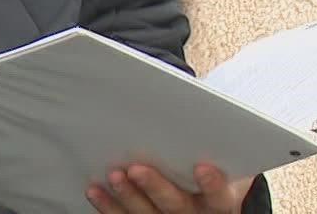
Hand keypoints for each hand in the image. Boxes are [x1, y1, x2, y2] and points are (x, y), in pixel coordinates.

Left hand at [87, 162, 254, 213]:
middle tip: (137, 169)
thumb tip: (199, 111)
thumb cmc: (211, 167)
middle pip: (176, 206)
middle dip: (155, 187)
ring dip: (128, 196)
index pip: (218, 196)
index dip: (212, 184)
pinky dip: (108, 206)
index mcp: (218, 201)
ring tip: (115, 176)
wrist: (203, 197)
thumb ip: (212, 146)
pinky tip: (95, 190)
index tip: (201, 167)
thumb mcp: (220, 160)